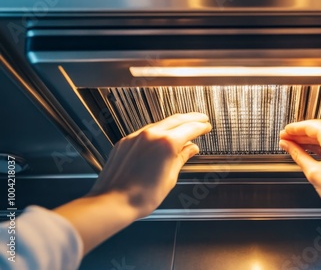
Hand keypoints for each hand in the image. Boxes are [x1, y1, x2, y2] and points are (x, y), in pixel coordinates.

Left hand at [88, 112, 211, 217]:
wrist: (113, 202)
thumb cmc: (141, 196)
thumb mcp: (170, 178)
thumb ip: (181, 158)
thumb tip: (190, 149)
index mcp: (166, 143)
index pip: (189, 128)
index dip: (201, 127)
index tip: (206, 126)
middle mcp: (151, 135)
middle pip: (176, 120)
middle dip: (191, 118)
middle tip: (201, 119)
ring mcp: (136, 137)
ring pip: (160, 124)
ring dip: (174, 123)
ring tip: (183, 128)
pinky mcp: (125, 142)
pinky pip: (146, 132)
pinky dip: (158, 132)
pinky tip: (162, 138)